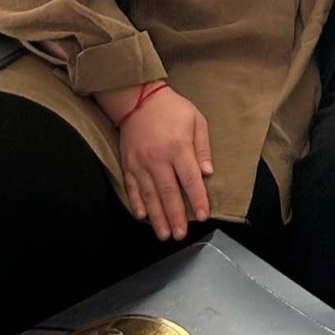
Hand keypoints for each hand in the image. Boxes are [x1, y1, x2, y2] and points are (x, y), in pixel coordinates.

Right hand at [111, 87, 213, 240]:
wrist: (138, 99)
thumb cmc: (172, 109)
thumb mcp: (196, 121)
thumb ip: (202, 147)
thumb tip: (207, 173)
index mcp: (178, 148)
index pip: (190, 179)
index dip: (198, 198)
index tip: (204, 215)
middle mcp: (158, 158)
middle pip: (169, 193)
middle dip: (176, 216)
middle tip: (180, 235)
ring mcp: (140, 163)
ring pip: (150, 195)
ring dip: (157, 217)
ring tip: (163, 234)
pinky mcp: (127, 164)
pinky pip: (132, 188)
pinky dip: (137, 203)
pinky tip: (142, 217)